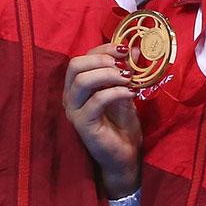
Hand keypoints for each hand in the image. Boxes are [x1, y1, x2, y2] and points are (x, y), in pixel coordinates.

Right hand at [64, 46, 142, 197]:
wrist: (125, 156)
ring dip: (108, 74)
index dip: (104, 50)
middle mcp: (70, 96)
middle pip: (75, 65)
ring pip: (82, 81)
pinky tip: (131, 93)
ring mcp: (74, 111)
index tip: (126, 50)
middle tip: (124, 65)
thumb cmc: (122, 126)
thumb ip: (124, 73)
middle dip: (102, 59)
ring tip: (128, 78)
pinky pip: (96, 101)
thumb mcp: (124, 93)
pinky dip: (115, 92)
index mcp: (77, 87)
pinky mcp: (83, 124)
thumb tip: (134, 49)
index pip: (82, 58)